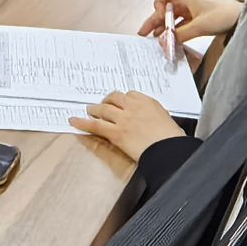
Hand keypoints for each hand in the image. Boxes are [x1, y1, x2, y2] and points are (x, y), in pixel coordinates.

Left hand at [71, 91, 187, 160]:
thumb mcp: (168, 121)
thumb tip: (154, 120)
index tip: (120, 102)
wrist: (169, 150)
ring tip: (89, 110)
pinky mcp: (115, 133)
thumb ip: (156, 116)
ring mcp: (123, 119)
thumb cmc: (172, 139)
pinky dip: (82, 122)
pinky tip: (74, 121)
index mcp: (148, 102)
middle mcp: (133, 107)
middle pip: (114, 98)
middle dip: (107, 100)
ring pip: (103, 109)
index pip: (130, 95)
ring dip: (95, 109)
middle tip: (103, 104)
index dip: (123, 100)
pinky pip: (95, 125)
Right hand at [136, 0, 242, 44]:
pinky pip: (182, 23)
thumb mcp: (200, 26)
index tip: (161, 18)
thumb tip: (165, 40)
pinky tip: (173, 39)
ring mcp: (193, 10)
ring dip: (165, 27)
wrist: (242, 17)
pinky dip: (176, 30)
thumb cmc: (225, 14)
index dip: (158, 5)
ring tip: (156, 38)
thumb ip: (181, 34)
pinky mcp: (200, 18)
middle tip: (144, 32)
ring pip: (173, 17)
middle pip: (166, 8)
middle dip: (155, 20)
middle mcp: (188, 1)